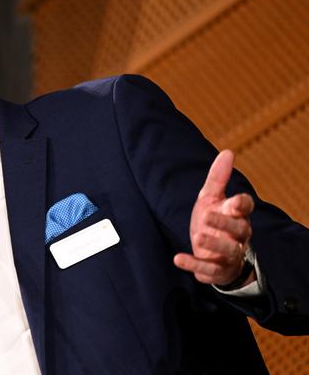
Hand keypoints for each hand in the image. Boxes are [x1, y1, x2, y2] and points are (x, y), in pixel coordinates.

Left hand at [173, 150, 254, 285]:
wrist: (215, 254)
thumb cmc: (215, 220)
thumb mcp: (211, 198)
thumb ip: (218, 178)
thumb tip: (228, 152)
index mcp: (237, 215)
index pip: (246, 208)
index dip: (242, 205)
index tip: (234, 201)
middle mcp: (238, 235)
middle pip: (238, 230)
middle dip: (224, 224)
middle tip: (207, 216)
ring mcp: (229, 254)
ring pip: (228, 250)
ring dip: (213, 243)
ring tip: (197, 236)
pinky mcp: (217, 270)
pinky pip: (209, 270)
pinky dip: (193, 264)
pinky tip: (177, 258)